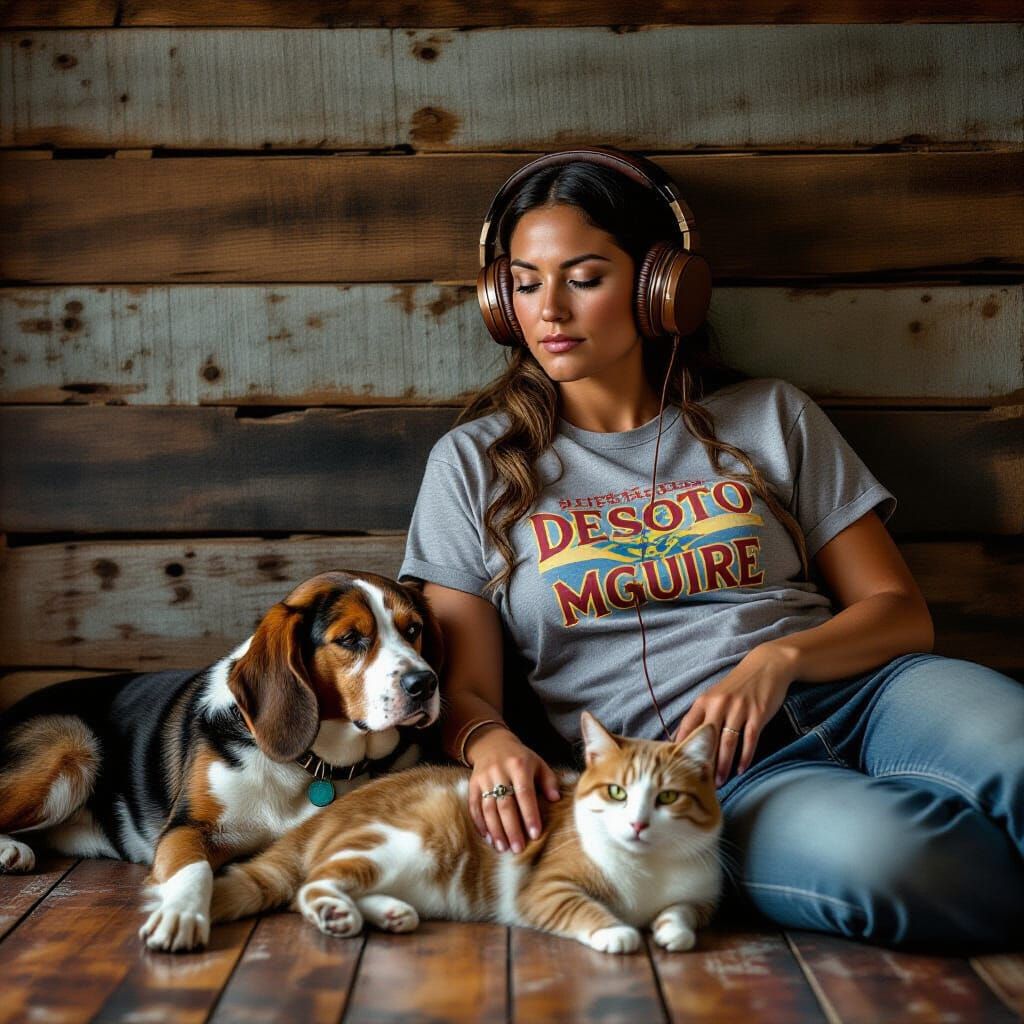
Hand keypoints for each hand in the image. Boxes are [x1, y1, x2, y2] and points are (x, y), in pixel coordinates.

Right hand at [466, 726, 560, 853]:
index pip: (525, 793)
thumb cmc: (521, 759)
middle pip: (505, 804)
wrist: (492, 743)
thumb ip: (549, 781)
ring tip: (504, 848)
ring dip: (496, 830)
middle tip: (518, 848)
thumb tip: (555, 799)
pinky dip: (480, 824)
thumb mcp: (538, 763)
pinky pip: (474, 806)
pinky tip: (488, 838)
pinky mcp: (473, 784)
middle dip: (512, 828)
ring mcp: (484, 778)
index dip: (529, 814)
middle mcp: (499, 771)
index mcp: (519, 765)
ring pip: (488, 808)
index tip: (535, 834)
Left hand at [673, 643, 797, 786]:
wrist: (766, 666)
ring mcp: (739, 709)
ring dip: (723, 765)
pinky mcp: (758, 714)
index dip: (681, 747)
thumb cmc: (738, 685)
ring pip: (727, 742)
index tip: (676, 765)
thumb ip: (703, 714)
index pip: (687, 726)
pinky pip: (749, 740)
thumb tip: (686, 738)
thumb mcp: (716, 695)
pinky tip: (741, 769)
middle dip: (703, 762)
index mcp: (704, 701)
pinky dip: (744, 757)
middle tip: (699, 781)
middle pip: (707, 738)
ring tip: (720, 782)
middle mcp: (719, 704)